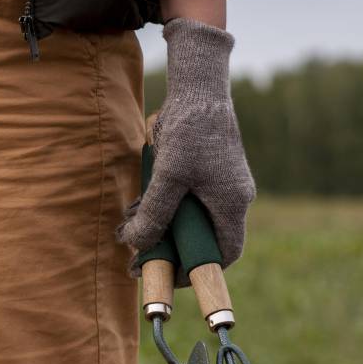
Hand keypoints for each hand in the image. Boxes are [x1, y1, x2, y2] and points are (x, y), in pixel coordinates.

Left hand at [117, 18, 254, 275]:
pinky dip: (161, 206)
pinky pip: (183, 201)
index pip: (225, 253)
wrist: (198, 87)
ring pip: (188, 220)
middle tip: (137, 254)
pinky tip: (138, 203)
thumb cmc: (191, 131)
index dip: (198, 271)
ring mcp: (219, 184)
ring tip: (130, 227)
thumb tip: (135, 244)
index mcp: (232, 204)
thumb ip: (153, 214)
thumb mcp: (168, 177)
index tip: (168, 275)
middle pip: (202, 239)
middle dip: (169, 248)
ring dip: (159, 226)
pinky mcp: (204, 171)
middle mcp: (231, 197)